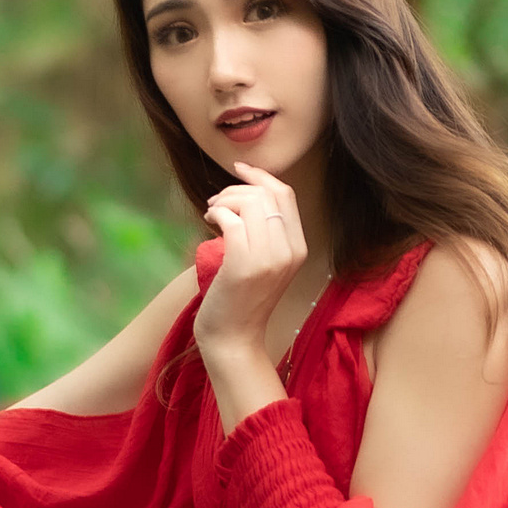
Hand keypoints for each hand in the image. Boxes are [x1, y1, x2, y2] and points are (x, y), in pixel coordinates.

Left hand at [197, 161, 307, 345]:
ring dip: (224, 200)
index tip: (240, 168)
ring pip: (249, 203)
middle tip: (217, 203)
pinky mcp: (244, 264)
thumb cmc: (241, 299)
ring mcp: (269, 258)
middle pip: (266, 194)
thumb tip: (245, 193)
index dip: (261, 177)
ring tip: (212, 212)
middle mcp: (289, 251)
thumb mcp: (264, 262)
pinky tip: (209, 221)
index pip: (286, 195)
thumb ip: (265, 232)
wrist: (234, 338)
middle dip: (236, 189)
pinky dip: (217, 213)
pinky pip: (231, 219)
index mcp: (298, 248)